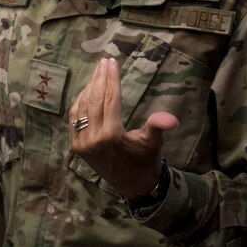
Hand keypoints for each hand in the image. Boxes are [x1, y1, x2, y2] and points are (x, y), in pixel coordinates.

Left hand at [68, 57, 179, 199]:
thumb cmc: (145, 160)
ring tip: (96, 71)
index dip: (111, 78)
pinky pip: (74, 119)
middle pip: (94, 100)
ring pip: (82, 107)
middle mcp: (93, 138)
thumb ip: (158, 126)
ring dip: (88, 87)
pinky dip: (79, 102)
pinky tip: (86, 90)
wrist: (132, 185)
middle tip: (103, 61)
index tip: (112, 62)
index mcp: (112, 135)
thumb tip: (172, 118)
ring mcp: (82, 142)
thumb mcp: (153, 142)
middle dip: (99, 78)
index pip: (109, 99)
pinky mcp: (76, 146)